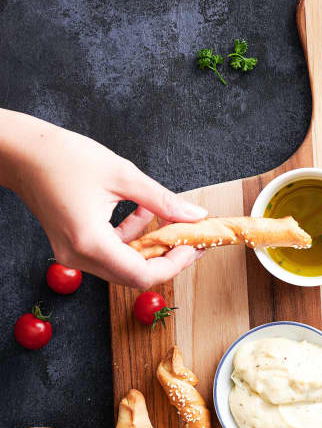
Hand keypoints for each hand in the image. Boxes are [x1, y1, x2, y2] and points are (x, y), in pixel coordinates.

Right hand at [0, 110, 206, 288]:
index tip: (194, 246)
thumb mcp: (123, 175)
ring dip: (151, 246)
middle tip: (191, 237)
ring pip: (124, 265)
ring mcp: (73, 254)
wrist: (20, 152)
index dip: (174, 264)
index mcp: (90, 242)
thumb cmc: (62, 157)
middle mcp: (79, 256)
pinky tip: (142, 212)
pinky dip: (132, 237)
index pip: (142, 275)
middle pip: (134, 275)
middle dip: (167, 257)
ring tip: (171, 221)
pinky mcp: (73, 246)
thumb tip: (195, 215)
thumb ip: (163, 201)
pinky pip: (111, 253)